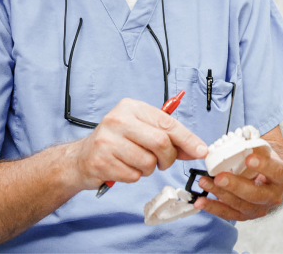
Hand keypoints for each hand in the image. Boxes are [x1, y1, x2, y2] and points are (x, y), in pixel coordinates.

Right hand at [68, 98, 207, 189]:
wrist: (81, 158)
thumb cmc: (117, 142)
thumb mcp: (142, 130)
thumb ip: (169, 137)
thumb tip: (198, 149)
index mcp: (131, 107)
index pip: (168, 123)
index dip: (188, 139)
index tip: (202, 151)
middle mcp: (118, 120)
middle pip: (161, 143)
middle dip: (167, 158)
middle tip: (162, 162)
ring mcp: (107, 140)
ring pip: (148, 162)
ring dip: (149, 169)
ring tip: (137, 162)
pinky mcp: (101, 161)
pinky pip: (134, 175)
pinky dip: (134, 176)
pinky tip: (123, 168)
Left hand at [193, 146, 282, 220]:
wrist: (274, 181)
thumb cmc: (268, 163)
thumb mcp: (268, 151)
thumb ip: (257, 145)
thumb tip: (244, 136)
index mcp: (282, 177)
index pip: (275, 172)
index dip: (263, 166)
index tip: (248, 158)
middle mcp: (273, 196)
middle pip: (254, 194)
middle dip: (235, 185)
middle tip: (219, 177)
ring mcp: (259, 209)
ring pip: (239, 204)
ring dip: (219, 194)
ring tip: (204, 182)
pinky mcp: (246, 216)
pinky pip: (228, 214)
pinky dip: (213, 207)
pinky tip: (200, 201)